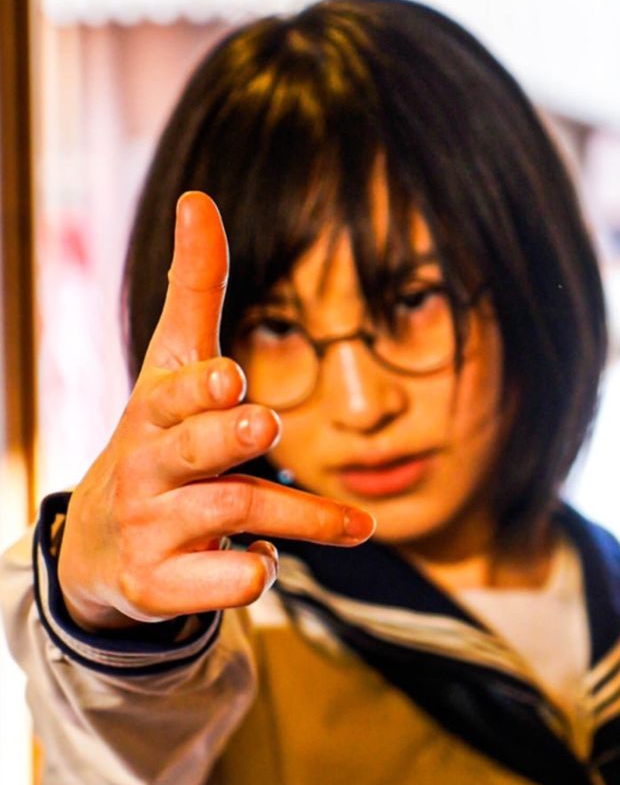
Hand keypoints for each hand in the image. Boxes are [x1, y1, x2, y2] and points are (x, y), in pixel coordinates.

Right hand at [57, 192, 374, 630]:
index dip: (200, 388)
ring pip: (229, 516)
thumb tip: (198, 198)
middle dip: (227, 437)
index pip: (173, 394)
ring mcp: (151, 529)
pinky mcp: (160, 586)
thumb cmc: (155, 439)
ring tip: (355, 524)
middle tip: (264, 424)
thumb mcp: (168, 367)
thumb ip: (195, 290)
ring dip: (296, 517)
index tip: (231, 378)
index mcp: (153, 410)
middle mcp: (147, 467)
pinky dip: (246, 577)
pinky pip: (214, 586)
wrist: (100, 547)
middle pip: (193, 451)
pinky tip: (268, 566)